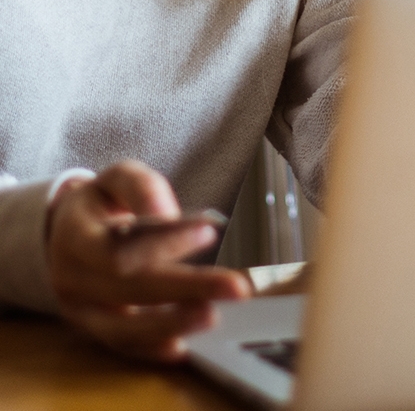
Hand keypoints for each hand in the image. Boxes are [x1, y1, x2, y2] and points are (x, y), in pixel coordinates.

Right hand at [46, 161, 250, 361]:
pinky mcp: (94, 330)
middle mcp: (72, 279)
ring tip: (213, 315)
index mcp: (75, 237)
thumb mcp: (116, 179)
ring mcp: (81, 311)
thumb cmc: (100, 203)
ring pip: (124, 329)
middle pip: (130, 291)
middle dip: (185, 288)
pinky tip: (185, 345)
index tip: (209, 231)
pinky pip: (124, 346)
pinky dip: (154, 348)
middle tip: (235, 287)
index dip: (163, 243)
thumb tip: (167, 216)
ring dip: (172, 324)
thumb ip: (141, 188)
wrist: (65, 232)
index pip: (118, 248)